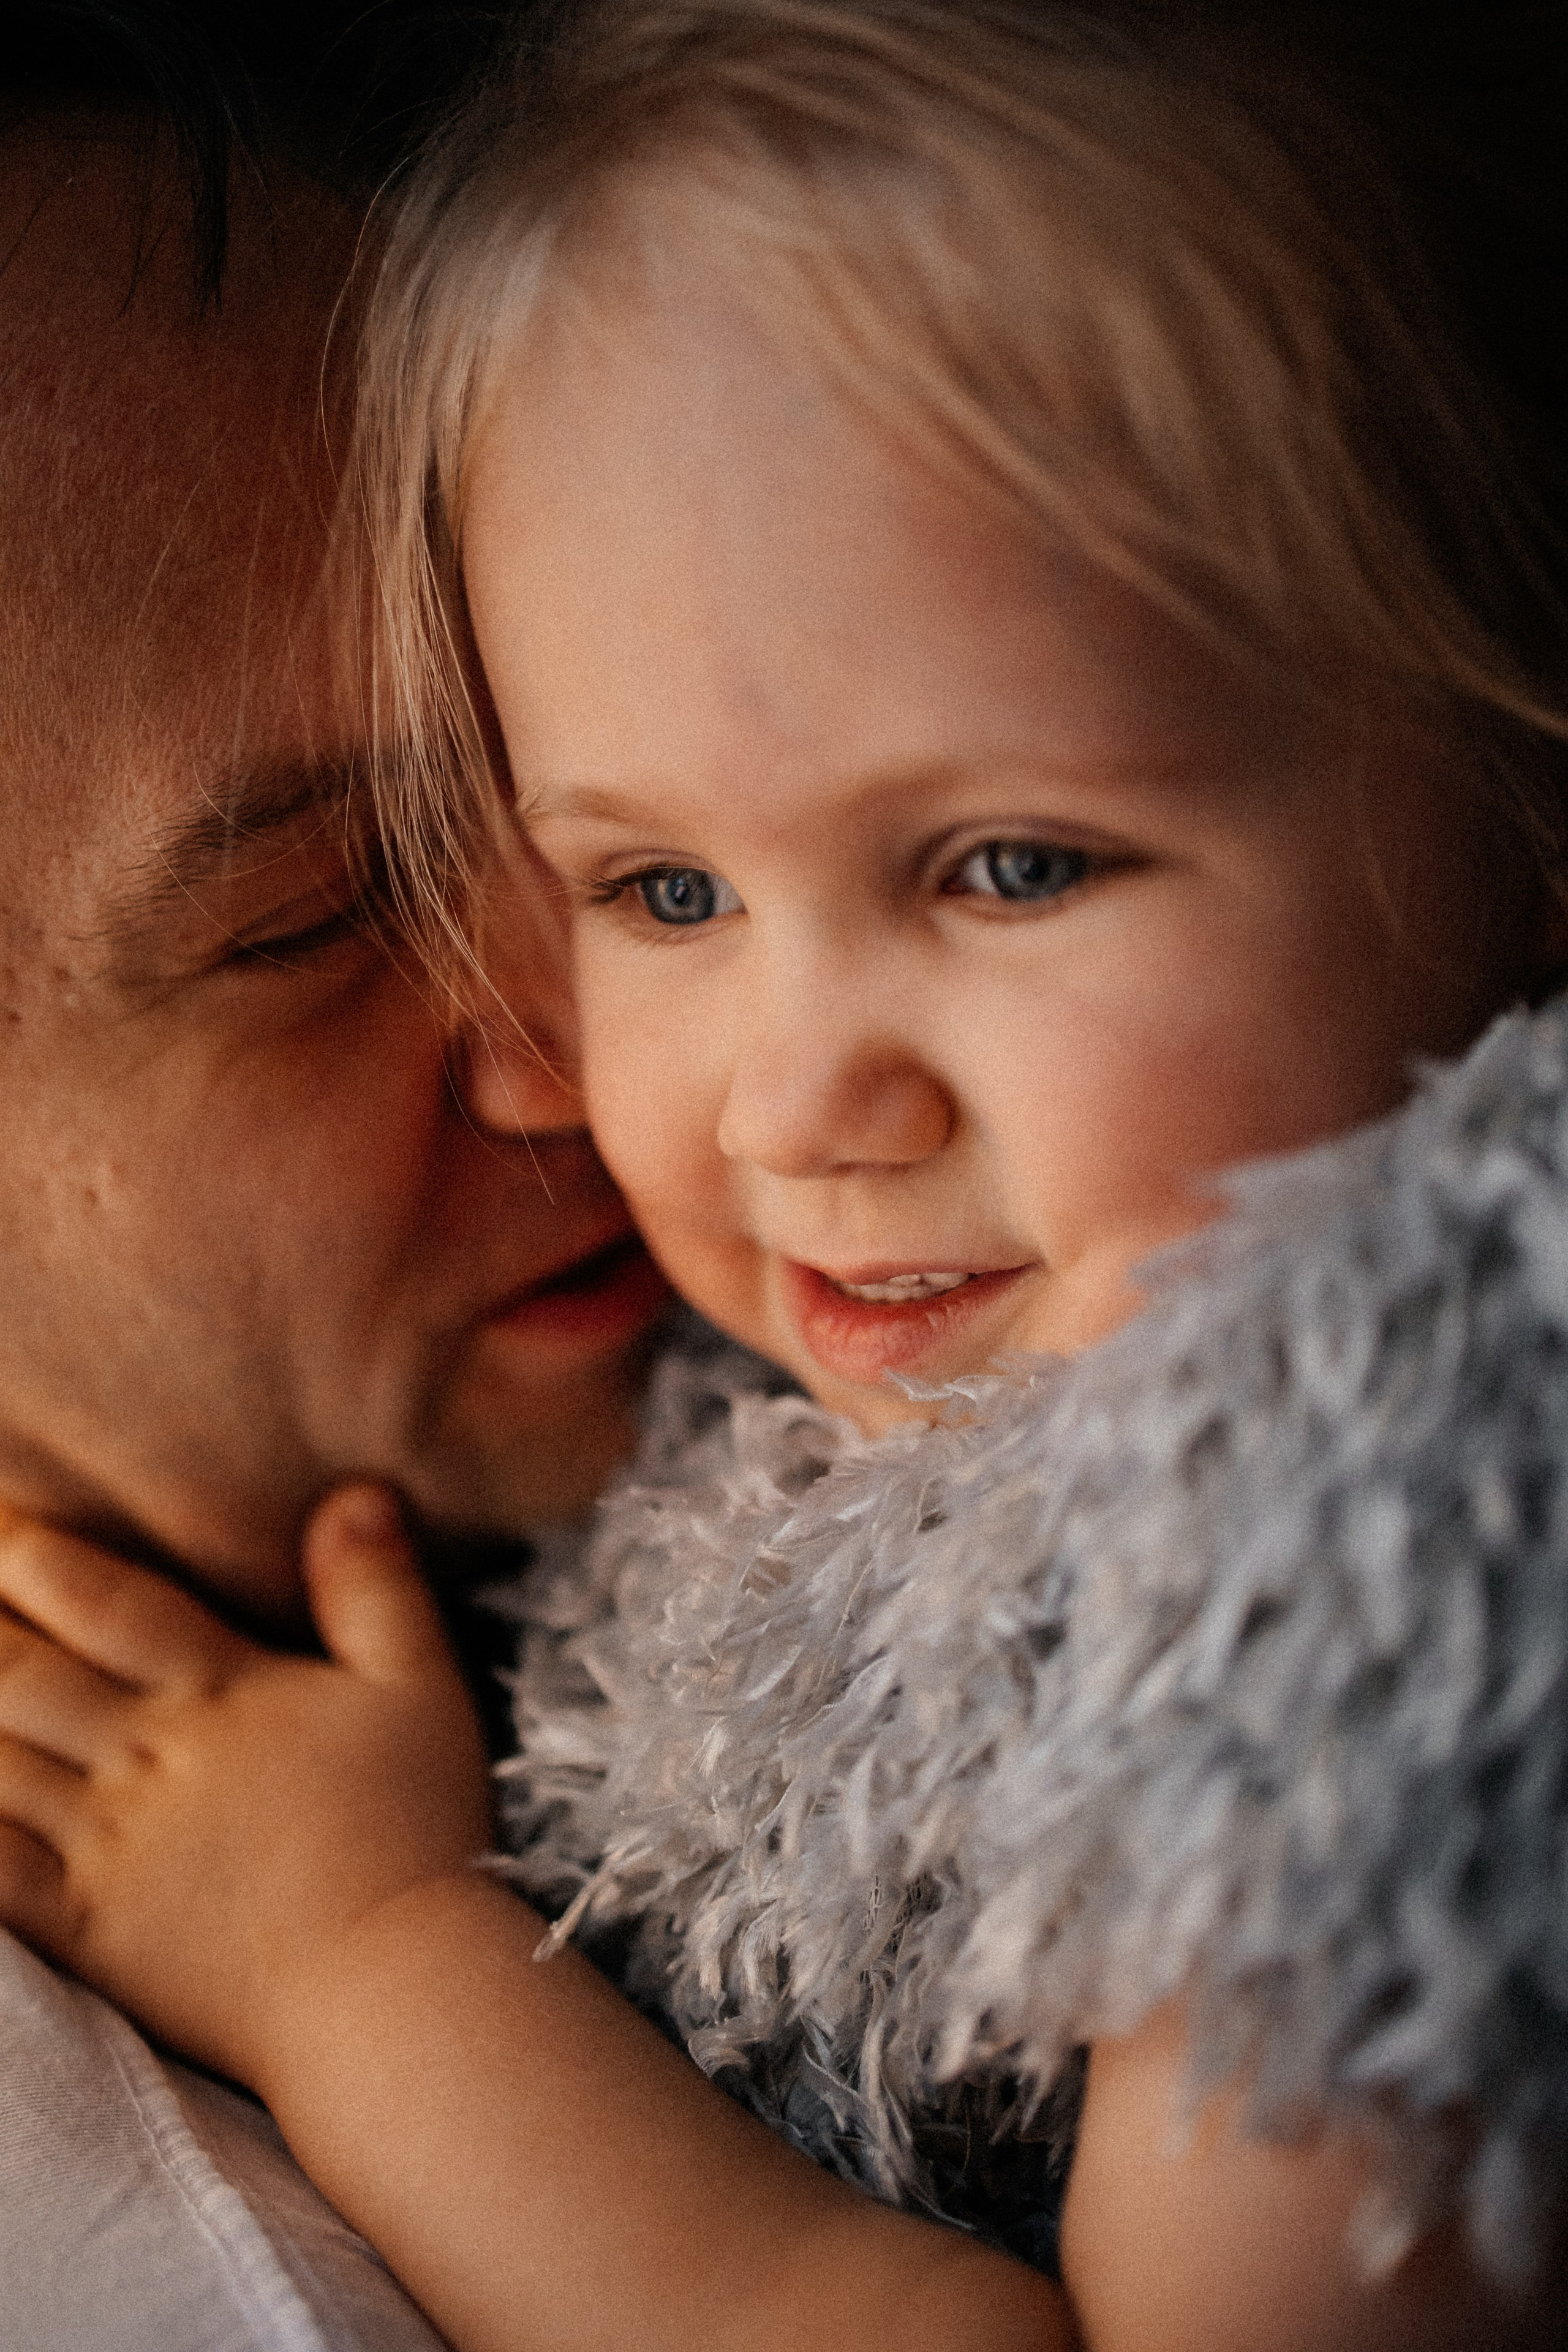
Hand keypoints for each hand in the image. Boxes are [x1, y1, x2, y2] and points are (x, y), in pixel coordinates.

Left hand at [0, 1488, 490, 2091]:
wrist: (390, 1985)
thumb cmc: (416, 1831)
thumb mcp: (421, 1690)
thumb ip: (377, 1588)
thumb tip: (355, 1490)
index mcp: (218, 1693)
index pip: (104, 1603)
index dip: (34, 1555)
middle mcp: (145, 1758)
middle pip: (23, 1673)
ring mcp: (106, 1848)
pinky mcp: (87, 1930)